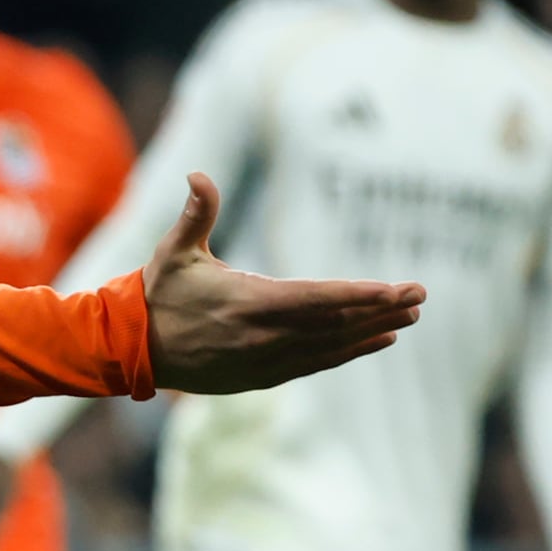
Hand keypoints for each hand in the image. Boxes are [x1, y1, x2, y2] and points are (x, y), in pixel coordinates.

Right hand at [140, 175, 425, 393]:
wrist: (131, 350)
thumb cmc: (157, 294)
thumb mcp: (173, 251)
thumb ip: (196, 213)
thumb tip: (198, 174)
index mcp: (247, 302)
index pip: (317, 299)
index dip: (361, 295)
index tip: (398, 289)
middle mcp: (262, 336)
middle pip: (334, 323)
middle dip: (381, 309)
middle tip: (420, 297)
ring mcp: (264, 361)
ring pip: (331, 346)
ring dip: (373, 331)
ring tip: (410, 318)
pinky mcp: (262, 376)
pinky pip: (316, 363)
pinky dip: (350, 352)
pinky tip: (378, 340)